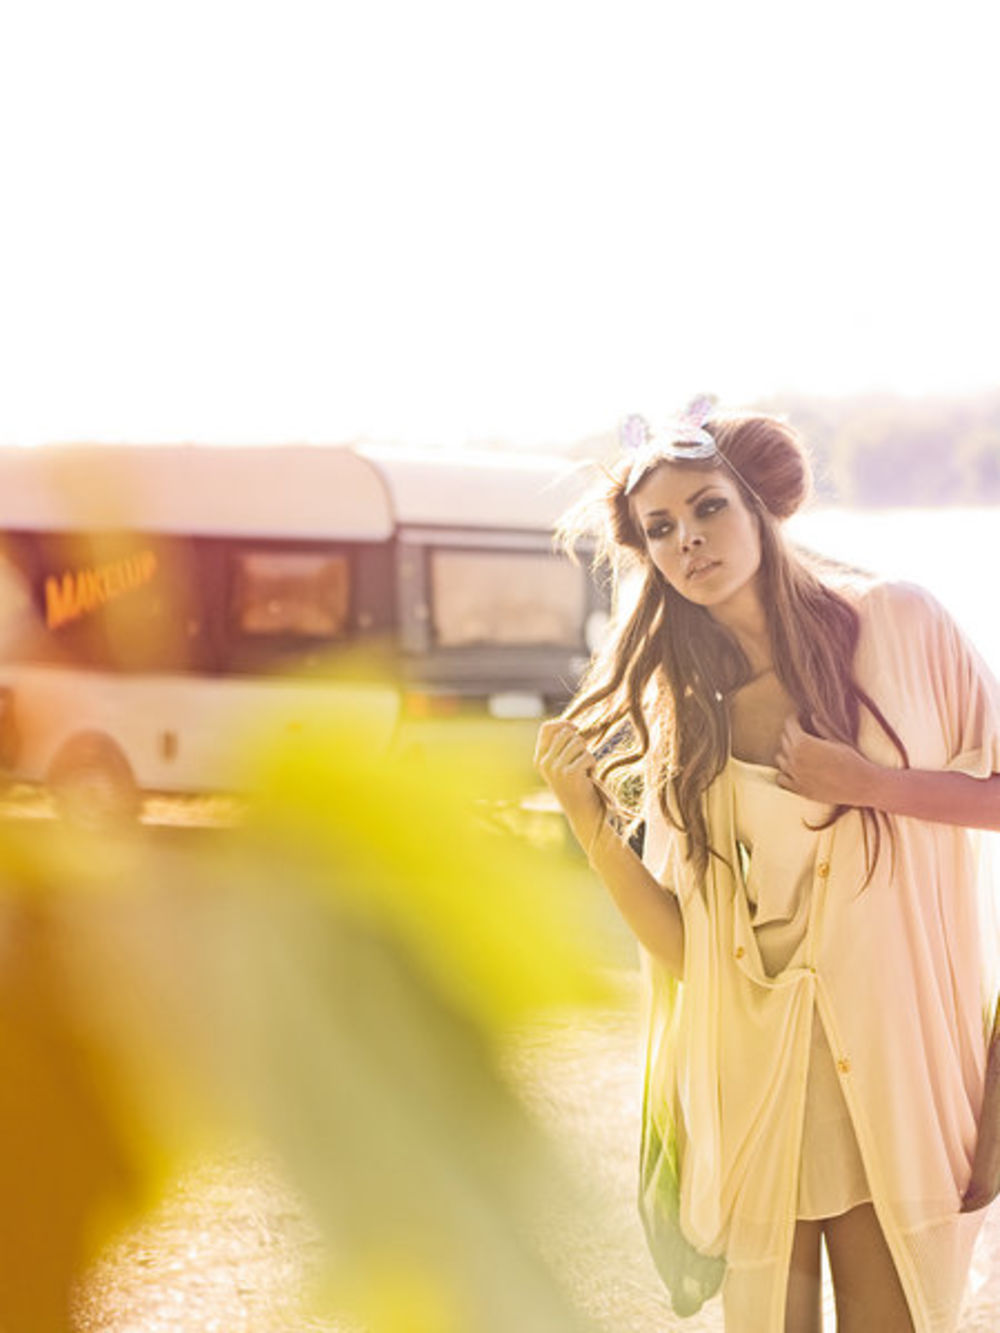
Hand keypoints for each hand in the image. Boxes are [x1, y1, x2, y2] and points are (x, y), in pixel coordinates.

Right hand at [534, 719, 604, 848]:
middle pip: (567, 733)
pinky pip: (588, 755)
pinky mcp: (569, 773)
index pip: (546, 728)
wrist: (583, 813)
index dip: (563, 723)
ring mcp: (555, 768)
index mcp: (539, 759)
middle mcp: (544, 763)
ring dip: (587, 756)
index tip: (575, 728)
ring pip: (579, 742)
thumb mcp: (563, 765)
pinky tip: (588, 778)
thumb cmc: (577, 786)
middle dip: (579, 743)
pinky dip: (593, 765)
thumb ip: (561, 746)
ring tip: (584, 771)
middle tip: (580, 762)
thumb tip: (570, 724)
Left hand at [775, 717, 878, 805]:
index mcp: (803, 743)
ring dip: (788, 753)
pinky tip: (795, 770)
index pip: (789, 725)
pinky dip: (785, 772)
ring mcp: (795, 775)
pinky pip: (781, 778)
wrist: (861, 785)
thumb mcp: (837, 740)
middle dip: (792, 734)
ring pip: (780, 758)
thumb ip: (821, 727)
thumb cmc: (852, 760)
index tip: (799, 717)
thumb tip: (813, 716)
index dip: (795, 719)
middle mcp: (795, 758)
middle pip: (784, 740)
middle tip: (803, 733)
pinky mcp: (798, 789)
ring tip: (800, 752)